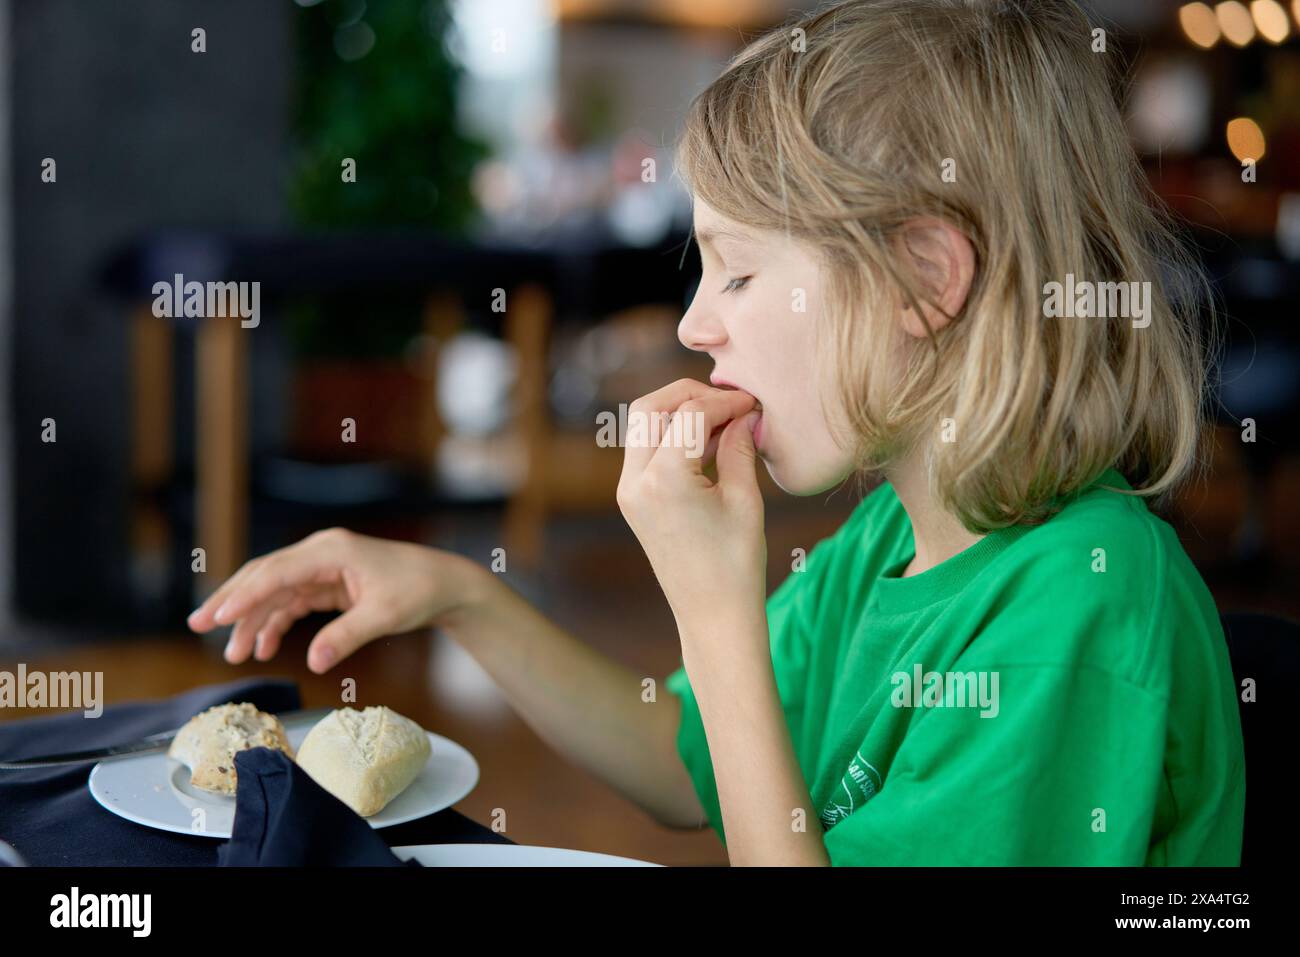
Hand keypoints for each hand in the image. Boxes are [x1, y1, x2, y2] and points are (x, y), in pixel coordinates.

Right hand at [186, 528, 487, 672]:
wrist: (444, 584)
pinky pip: (292, 602)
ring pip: (274, 592)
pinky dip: (275, 623)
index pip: (277, 572)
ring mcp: (322, 567)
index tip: (216, 616)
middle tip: (199, 625)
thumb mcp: (384, 616)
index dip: (244, 595)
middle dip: (232, 601)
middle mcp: (321, 553)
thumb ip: (347, 637)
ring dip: (253, 620)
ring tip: (234, 653)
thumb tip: (314, 662)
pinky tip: (262, 647)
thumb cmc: (418, 591)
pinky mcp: (328, 583)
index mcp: (331, 551)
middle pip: (264, 575)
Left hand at [616, 378, 766, 629]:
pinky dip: (673, 437)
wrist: (712, 615)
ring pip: (643, 426)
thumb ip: (739, 447)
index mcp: (665, 479)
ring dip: (680, 414)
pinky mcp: (632, 501)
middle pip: (650, 408)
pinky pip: (646, 452)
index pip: (691, 414)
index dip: (725, 403)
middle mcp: (636, 481)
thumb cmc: (737, 563)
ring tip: (724, 423)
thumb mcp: (745, 499)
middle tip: (729, 403)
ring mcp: (628, 492)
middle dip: (690, 395)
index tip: (753, 405)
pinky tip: (708, 444)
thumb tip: (744, 414)